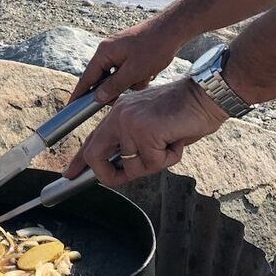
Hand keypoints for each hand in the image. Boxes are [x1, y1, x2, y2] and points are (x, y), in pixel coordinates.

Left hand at [64, 79, 228, 186]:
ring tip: (170, 144)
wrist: (206, 95)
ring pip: (132, 167)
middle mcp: (119, 115)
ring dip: (155, 163)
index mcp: (119, 112)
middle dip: (108, 176)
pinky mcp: (144, 131)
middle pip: (95, 156)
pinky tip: (177, 140)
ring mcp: (129, 122)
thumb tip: (122, 169)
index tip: (69, 174)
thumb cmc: (186, 112)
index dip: (79, 160)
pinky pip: (153, 163)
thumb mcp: (152, 128)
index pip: (91, 139)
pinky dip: (169, 158)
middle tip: (119, 180)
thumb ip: (133, 144)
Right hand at [69, 18, 186, 104]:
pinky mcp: (130, 53)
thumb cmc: (153, 48)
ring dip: (132, 82)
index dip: (79, 94)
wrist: (173, 30)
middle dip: (118, 88)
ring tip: (147, 75)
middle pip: (103, 79)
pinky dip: (138, 76)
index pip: (86, 78)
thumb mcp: (133, 72)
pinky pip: (128, 72)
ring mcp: (119, 51)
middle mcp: (108, 50)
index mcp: (104, 53)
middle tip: (129, 90)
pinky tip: (150, 71)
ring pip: (118, 77)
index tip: (70, 107)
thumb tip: (97, 98)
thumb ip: (113, 86)